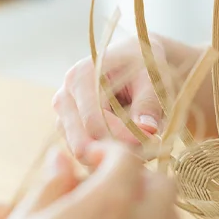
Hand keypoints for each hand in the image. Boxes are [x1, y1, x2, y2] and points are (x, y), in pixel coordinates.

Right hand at [0, 142, 179, 218]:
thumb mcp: (28, 216)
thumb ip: (53, 182)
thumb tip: (61, 158)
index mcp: (110, 200)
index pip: (127, 158)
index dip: (107, 153)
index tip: (91, 161)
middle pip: (163, 184)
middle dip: (139, 178)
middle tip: (110, 188)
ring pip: (170, 218)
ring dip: (151, 210)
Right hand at [53, 33, 201, 158]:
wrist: (135, 59)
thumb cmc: (144, 65)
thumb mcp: (151, 77)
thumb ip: (149, 103)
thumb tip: (148, 130)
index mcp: (80, 78)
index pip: (94, 123)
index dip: (124, 138)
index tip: (155, 140)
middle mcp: (64, 98)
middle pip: (82, 144)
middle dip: (117, 153)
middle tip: (152, 152)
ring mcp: (64, 117)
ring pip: (83, 154)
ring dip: (113, 158)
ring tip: (147, 148)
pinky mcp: (69, 132)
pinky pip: (87, 155)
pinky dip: (109, 159)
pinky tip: (135, 149)